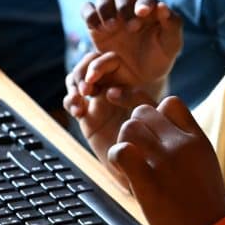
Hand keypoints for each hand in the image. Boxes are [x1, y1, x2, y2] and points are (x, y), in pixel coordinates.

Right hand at [63, 51, 155, 188]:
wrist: (143, 163)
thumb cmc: (154, 138)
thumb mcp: (152, 116)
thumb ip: (140, 101)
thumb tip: (115, 93)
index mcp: (129, 79)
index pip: (110, 60)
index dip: (100, 65)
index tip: (98, 81)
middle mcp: (112, 85)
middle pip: (90, 64)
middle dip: (83, 70)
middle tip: (86, 87)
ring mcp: (98, 99)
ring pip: (78, 80)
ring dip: (74, 84)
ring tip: (80, 98)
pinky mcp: (87, 115)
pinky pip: (72, 101)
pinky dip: (70, 101)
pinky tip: (78, 111)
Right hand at [81, 0, 182, 94]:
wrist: (140, 76)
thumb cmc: (159, 57)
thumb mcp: (171, 45)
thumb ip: (172, 25)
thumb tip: (162, 5)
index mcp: (150, 8)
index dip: (143, 3)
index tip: (142, 15)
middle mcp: (129, 5)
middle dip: (124, 3)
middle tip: (130, 27)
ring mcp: (111, 12)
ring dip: (106, 5)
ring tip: (111, 28)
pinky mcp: (94, 24)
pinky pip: (86, 8)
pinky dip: (89, 14)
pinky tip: (98, 29)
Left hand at [108, 97, 224, 224]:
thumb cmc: (208, 214)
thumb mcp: (206, 169)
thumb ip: (189, 150)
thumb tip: (169, 140)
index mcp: (199, 141)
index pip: (171, 104)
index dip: (155, 115)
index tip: (152, 136)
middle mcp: (182, 145)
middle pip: (144, 111)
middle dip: (134, 129)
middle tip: (135, 154)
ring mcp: (166, 162)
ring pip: (129, 127)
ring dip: (122, 142)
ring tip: (128, 165)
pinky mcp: (149, 183)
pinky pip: (122, 151)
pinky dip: (115, 158)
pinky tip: (122, 172)